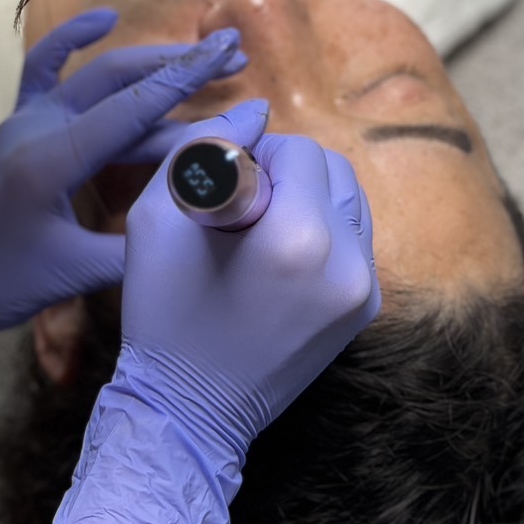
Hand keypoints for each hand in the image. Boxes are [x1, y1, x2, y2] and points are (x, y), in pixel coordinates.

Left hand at [0, 11, 246, 364]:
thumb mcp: (75, 274)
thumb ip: (139, 246)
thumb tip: (199, 220)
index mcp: (51, 160)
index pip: (132, 109)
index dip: (190, 84)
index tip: (234, 62)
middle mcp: (37, 127)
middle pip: (119, 80)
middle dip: (181, 64)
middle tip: (236, 53)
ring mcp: (24, 121)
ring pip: (95, 75)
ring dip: (151, 61)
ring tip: (207, 53)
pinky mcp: (17, 125)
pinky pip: (44, 68)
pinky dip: (72, 39)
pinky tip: (105, 20)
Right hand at [42, 102, 379, 523]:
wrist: (186, 413)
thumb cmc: (161, 312)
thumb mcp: (158, 217)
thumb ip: (204, 148)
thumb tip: (254, 110)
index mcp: (301, 238)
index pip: (299, 150)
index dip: (254, 156)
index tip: (220, 189)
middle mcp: (350, 263)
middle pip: (335, 169)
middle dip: (286, 173)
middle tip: (237, 207)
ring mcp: (366, 293)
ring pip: (349, 202)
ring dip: (306, 199)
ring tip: (255, 234)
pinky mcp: (364, 313)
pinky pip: (353, 242)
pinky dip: (318, 233)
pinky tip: (273, 262)